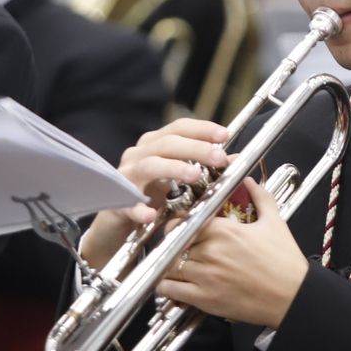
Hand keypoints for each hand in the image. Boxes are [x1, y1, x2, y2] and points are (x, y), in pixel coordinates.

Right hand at [79, 118, 229, 268]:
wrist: (117, 222)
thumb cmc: (151, 195)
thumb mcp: (177, 179)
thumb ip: (202, 167)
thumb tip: (233, 159)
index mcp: (154, 145)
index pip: (179, 128)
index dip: (202, 129)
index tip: (225, 135)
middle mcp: (138, 155)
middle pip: (167, 143)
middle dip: (195, 148)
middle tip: (219, 158)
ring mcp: (125, 178)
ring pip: (148, 165)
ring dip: (173, 168)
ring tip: (195, 176)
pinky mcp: (117, 203)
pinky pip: (129, 205)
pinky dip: (139, 209)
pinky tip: (151, 215)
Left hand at [157, 178, 308, 328]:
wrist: (293, 296)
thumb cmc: (285, 261)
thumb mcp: (275, 222)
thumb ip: (260, 197)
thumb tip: (249, 181)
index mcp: (224, 230)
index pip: (185, 220)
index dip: (179, 222)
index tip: (182, 226)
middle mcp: (210, 251)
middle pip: (175, 242)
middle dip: (176, 243)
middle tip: (179, 246)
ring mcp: (205, 276)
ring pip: (169, 264)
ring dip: (170, 264)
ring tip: (176, 264)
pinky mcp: (204, 299)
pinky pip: (170, 289)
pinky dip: (166, 286)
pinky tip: (173, 283)